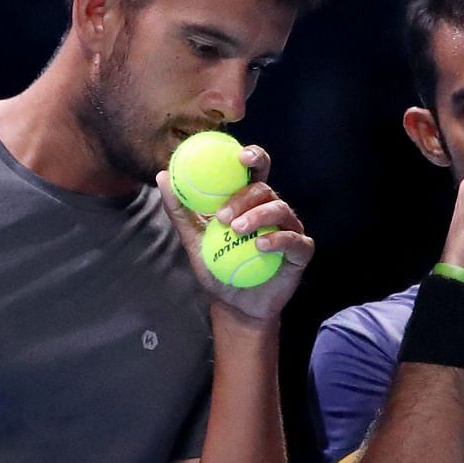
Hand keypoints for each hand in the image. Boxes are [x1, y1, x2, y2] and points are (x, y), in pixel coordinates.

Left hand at [157, 144, 313, 323]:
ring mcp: (289, 229)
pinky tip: (260, 246)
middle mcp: (272, 210)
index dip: (253, 156)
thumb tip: (162, 176)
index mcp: (250, 201)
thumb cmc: (218, 269)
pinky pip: (294, 239)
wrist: (235, 306)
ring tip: (237, 230)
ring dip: (257, 216)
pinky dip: (278, 239)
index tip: (240, 156)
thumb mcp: (194, 240)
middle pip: (264, 189)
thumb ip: (180, 211)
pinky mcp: (300, 252)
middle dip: (244, 197)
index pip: (255, 170)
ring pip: (280, 209)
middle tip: (223, 214)